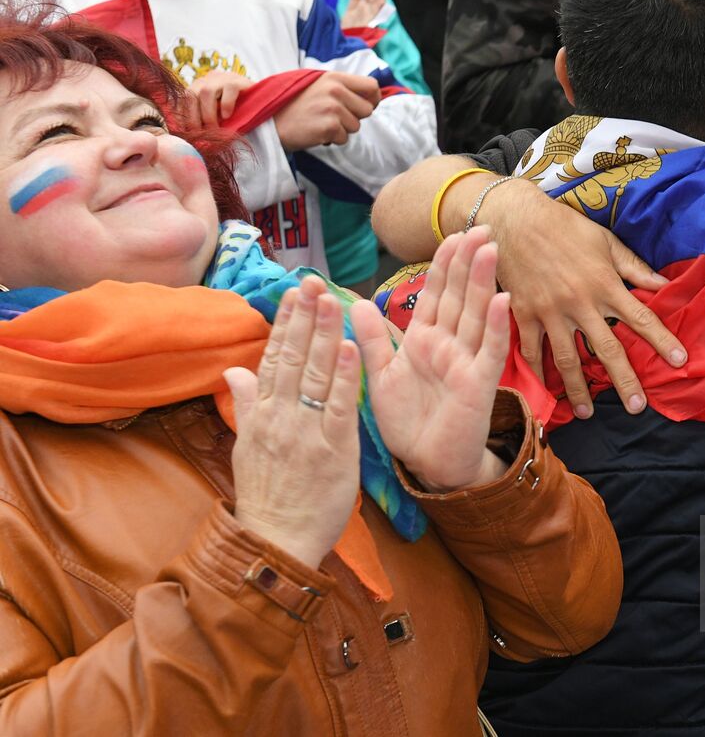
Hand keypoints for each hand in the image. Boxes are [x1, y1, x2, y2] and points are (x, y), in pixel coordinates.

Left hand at [184, 70, 252, 129]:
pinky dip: (226, 104)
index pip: (184, 97)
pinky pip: (228, 89)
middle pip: (191, 94)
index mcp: (201, 85)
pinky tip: (228, 116)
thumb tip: (188, 134)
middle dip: (193, 117)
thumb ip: (204, 118)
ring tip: (215, 128)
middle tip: (200, 134)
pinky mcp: (238, 80)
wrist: (264, 104)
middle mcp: (209, 78)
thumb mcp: (217, 115)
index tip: (188, 132)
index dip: (184, 115)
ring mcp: (224, 77)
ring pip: (206, 92)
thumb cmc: (238, 113)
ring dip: (208, 114)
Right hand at [224, 276, 362, 568]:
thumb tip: (234, 369)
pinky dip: (344, 375)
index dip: (286, 323)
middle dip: (306, 318)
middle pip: (293, 358)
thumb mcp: (246, 448)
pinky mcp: (334, 449)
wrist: (277, 542)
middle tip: (315, 282)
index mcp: (261, 415)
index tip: (294, 293)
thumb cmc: (267, 497)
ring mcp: (306, 432)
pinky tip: (351, 346)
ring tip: (333, 300)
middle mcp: (280, 417)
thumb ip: (246, 405)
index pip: (273, 358)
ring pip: (316, 374)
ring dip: (325, 334)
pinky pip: (339, 406)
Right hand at [273, 71, 380, 150]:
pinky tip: (315, 132)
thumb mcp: (317, 85)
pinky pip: (343, 139)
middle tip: (333, 118)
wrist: (269, 121)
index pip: (372, 86)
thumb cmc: (293, 104)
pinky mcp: (329, 127)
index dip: (373, 99)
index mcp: (334, 78)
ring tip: (320, 123)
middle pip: (367, 110)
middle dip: (354, 118)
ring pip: (355, 127)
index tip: (367, 106)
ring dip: (341, 130)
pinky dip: (331, 140)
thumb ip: (341, 87)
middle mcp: (336, 90)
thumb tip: (371, 96)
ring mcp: (333, 108)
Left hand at [341, 0, 393, 28]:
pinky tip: (382, 1)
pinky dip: (378, 9)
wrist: (344, 41)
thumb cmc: (349, 27)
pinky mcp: (367, 25)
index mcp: (365, 6)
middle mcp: (369, 11)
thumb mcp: (351, 9)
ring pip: (377, 3)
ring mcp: (369, 17)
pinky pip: (373, 16)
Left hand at [349, 229, 511, 491]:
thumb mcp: (380, 377)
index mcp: (424, 340)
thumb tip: (355, 302)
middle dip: (468, 261)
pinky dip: (494, 325)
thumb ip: (372, 341)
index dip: (444, 265)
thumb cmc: (408, 423)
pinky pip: (488, 350)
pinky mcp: (479, 383)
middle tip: (480, 227)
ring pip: (475, 313)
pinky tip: (501, 299)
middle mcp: (448, 345)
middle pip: (459, 295)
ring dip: (483, 282)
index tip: (451, 235)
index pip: (435, 294)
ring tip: (490, 249)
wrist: (427, 464)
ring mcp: (466, 361)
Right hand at [485, 178, 686, 418]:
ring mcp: (550, 312)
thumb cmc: (565, 226)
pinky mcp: (524, 314)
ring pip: (569, 359)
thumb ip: (634, 266)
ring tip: (588, 413)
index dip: (662, 341)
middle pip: (607, 349)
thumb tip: (663, 284)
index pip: (641, 318)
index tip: (681, 362)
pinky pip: (532, 351)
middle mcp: (580, 303)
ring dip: (579, 389)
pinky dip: (539, 373)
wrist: (514, 219)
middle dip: (625, 380)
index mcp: (604, 284)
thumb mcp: (605, 240)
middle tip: (637, 407)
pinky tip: (546, 392)